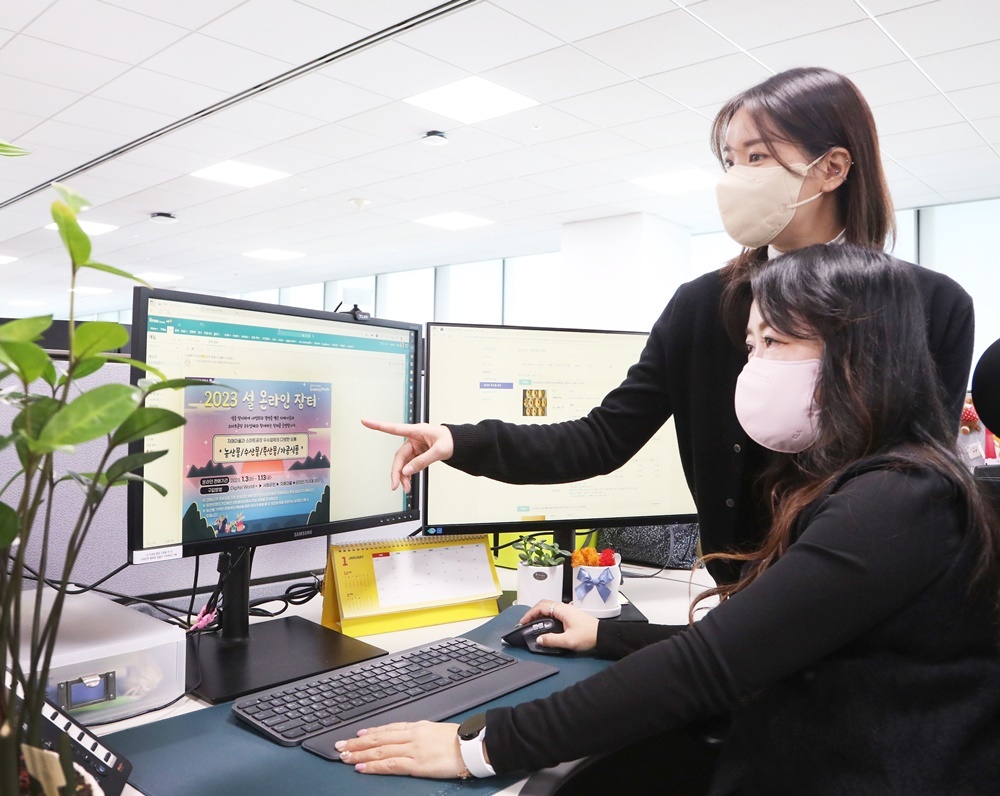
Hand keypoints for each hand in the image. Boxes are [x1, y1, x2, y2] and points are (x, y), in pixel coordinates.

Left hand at [335, 721, 465, 777]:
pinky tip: (362, 767)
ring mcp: (412, 749)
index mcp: (416, 727)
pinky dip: (374, 766)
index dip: (370, 733)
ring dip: (360, 754)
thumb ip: (420, 733)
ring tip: (345, 757)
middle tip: (341, 746)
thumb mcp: (436, 730)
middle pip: (378, 739)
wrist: (472, 746)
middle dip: (358, 743)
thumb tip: (408, 736)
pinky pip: (390, 764)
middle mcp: (411, 735)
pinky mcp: (416, 764)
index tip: (356, 735)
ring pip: (380, 751)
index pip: (387, 729)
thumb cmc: (458, 740)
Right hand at [360, 419, 453, 493]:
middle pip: (399, 456)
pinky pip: (409, 466)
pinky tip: (408, 483)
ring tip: (405, 488)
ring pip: (403, 463)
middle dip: (396, 471)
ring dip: (403, 476)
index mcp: (417, 431)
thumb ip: (423, 461)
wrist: (460, 443)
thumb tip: (408, 470)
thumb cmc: (452, 440)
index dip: (378, 425)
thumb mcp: (440, 451)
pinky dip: (408, 475)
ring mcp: (415, 447)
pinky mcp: (418, 454)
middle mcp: (413, 439)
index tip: (365, 421)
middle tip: (395, 485)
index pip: (394, 428)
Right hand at [519, 600, 598, 652]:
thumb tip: (539, 639)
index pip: (541, 606)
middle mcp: (564, 608)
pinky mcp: (571, 616)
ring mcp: (568, 611)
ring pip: (550, 608)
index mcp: (562, 610)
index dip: (530, 613)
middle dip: (533, 612)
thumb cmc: (588, 636)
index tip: (523, 622)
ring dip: (540, 614)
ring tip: (534, 624)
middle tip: (526, 622)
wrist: (604, 636)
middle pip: (544, 605)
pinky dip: (547, 616)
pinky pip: (555, 612)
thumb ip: (552, 640)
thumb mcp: (568, 641)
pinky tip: (546, 625)